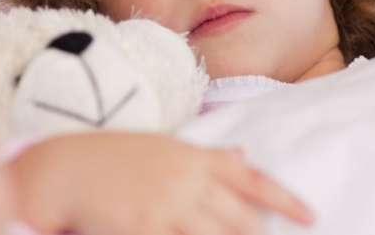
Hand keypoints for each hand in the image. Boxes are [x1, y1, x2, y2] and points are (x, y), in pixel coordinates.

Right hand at [9, 133, 313, 234]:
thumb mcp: (160, 147)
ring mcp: (163, 207)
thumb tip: (243, 157)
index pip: (250, 178)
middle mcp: (184, 180)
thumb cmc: (111, 157)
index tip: (311, 217)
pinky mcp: (142, 229)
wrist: (63, 169)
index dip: (285, 200)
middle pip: (240, 219)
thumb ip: (204, 156)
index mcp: (191, 156)